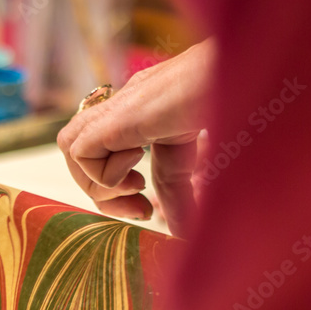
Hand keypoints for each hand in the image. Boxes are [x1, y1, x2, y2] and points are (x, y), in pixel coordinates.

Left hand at [57, 39, 214, 236]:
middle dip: (101, 194)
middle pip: (78, 154)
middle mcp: (119, 108)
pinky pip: (80, 151)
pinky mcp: (114, 115)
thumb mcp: (189, 160)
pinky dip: (105, 173)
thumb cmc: (223, 105)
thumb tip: (180, 233)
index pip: (97, 154)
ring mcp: (115, 108)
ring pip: (72, 148)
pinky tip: (139, 161)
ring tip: (137, 184)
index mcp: (134, 114)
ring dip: (98, 183)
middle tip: (139, 208)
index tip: (144, 210)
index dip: (112, 192)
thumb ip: (175, 192)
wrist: (238, 76)